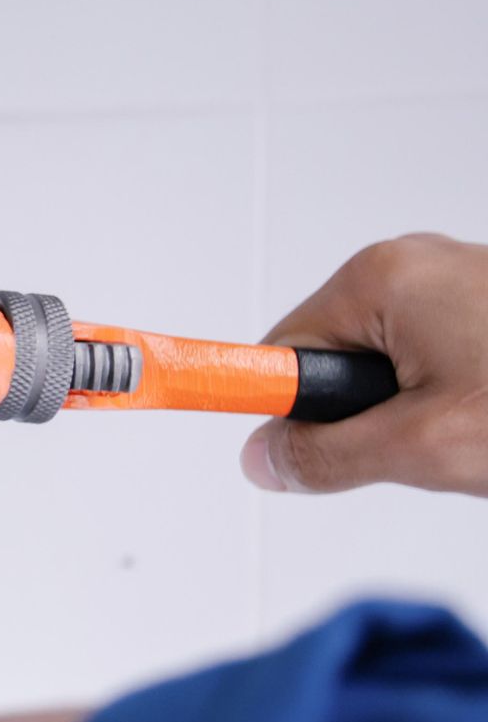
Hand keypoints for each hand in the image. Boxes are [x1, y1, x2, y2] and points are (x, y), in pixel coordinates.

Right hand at [241, 233, 487, 494]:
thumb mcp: (427, 445)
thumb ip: (329, 454)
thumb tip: (266, 458)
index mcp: (380, 278)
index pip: (280, 353)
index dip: (278, 406)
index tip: (257, 440)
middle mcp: (411, 263)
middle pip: (331, 360)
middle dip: (366, 415)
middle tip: (424, 442)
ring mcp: (452, 278)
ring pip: (386, 364)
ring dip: (414, 407)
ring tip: (472, 424)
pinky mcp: (481, 299)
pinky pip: (430, 354)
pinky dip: (450, 390)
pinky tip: (487, 407)